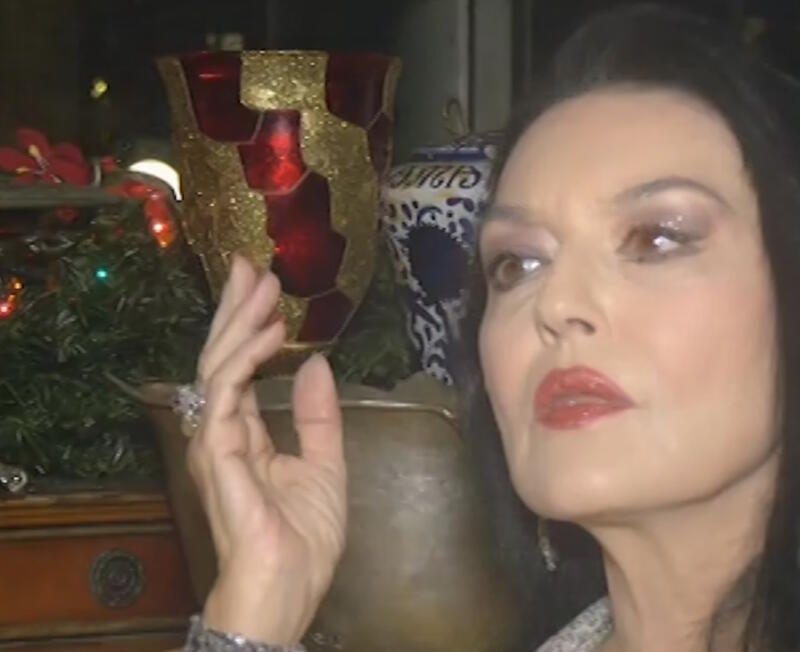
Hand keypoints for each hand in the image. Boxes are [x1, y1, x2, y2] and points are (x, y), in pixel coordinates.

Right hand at [187, 255, 347, 644]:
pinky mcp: (216, 451)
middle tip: (249, 263)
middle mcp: (221, 432)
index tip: (265, 286)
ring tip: (261, 283)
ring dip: (240, 321)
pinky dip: (246, 358)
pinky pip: (226, 392)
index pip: (240, 368)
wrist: (288, 586)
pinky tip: (267, 333)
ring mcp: (213, 441)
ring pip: (218, 364)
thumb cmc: (301, 540)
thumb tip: (316, 364)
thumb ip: (318, 417)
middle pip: (222, 357)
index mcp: (244, 435)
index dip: (249, 326)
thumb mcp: (325, 465)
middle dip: (236, 308)